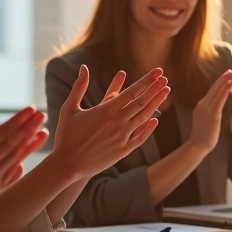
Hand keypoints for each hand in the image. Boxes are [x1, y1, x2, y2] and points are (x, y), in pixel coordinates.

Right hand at [0, 106, 46, 214]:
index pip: (5, 130)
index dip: (20, 119)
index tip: (31, 108)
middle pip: (15, 142)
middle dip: (30, 127)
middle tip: (43, 115)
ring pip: (17, 157)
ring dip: (31, 144)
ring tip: (44, 132)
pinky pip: (13, 174)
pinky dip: (21, 163)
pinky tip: (27, 155)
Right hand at [52, 65, 169, 177]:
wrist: (67, 164)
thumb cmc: (65, 135)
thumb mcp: (69, 108)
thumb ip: (79, 87)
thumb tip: (84, 67)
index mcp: (105, 110)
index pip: (132, 91)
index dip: (147, 81)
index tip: (158, 72)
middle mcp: (117, 122)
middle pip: (141, 102)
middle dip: (155, 89)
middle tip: (165, 79)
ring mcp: (122, 137)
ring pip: (144, 118)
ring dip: (155, 105)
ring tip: (165, 93)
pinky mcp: (123, 151)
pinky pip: (140, 138)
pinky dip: (149, 128)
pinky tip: (155, 120)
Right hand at [190, 69, 231, 153]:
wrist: (197, 146)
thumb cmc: (202, 137)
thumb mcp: (204, 120)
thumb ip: (209, 112)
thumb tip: (214, 110)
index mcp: (201, 105)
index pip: (212, 90)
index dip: (220, 82)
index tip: (227, 75)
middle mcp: (203, 104)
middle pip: (214, 87)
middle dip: (224, 78)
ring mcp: (207, 108)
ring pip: (218, 90)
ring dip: (226, 81)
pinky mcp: (212, 114)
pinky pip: (220, 98)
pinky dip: (226, 89)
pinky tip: (231, 84)